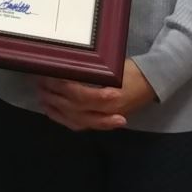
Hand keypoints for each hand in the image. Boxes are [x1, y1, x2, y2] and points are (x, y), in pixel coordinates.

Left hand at [34, 62, 157, 131]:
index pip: (82, 96)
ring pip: (75, 120)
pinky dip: (63, 119)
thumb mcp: (115, 67)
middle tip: (40, 83)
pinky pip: (80, 125)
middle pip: (75, 109)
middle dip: (55, 97)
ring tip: (42, 96)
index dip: (63, 88)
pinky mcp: (102, 122)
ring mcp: (104, 119)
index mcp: (111, 96)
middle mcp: (107, 112)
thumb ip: (95, 71)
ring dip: (56, 109)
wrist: (151, 84)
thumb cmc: (132, 72)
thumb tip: (68, 65)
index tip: (50, 76)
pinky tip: (51, 111)